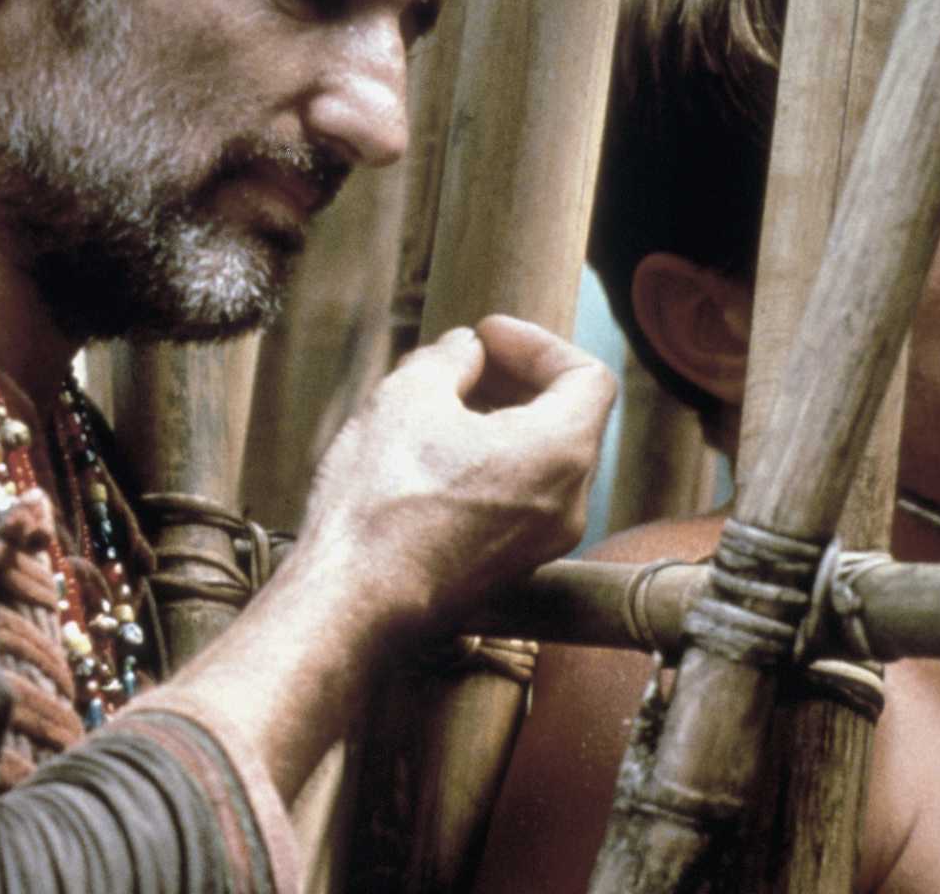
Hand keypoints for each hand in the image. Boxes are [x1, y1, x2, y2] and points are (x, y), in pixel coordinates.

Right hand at [297, 314, 614, 641]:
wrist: (353, 603)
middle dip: (515, 380)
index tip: (484, 337)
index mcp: (561, 453)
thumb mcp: (408, 395)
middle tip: (459, 364)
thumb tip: (464, 352)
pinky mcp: (508, 568)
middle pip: (567, 418)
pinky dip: (488, 465)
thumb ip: (449, 357)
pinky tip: (428, 458)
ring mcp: (541, 544)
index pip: (587, 376)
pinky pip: (517, 499)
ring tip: (434, 407)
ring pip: (540, 462)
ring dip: (498, 422)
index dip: (537, 344)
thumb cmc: (381, 500)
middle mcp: (569, 504)